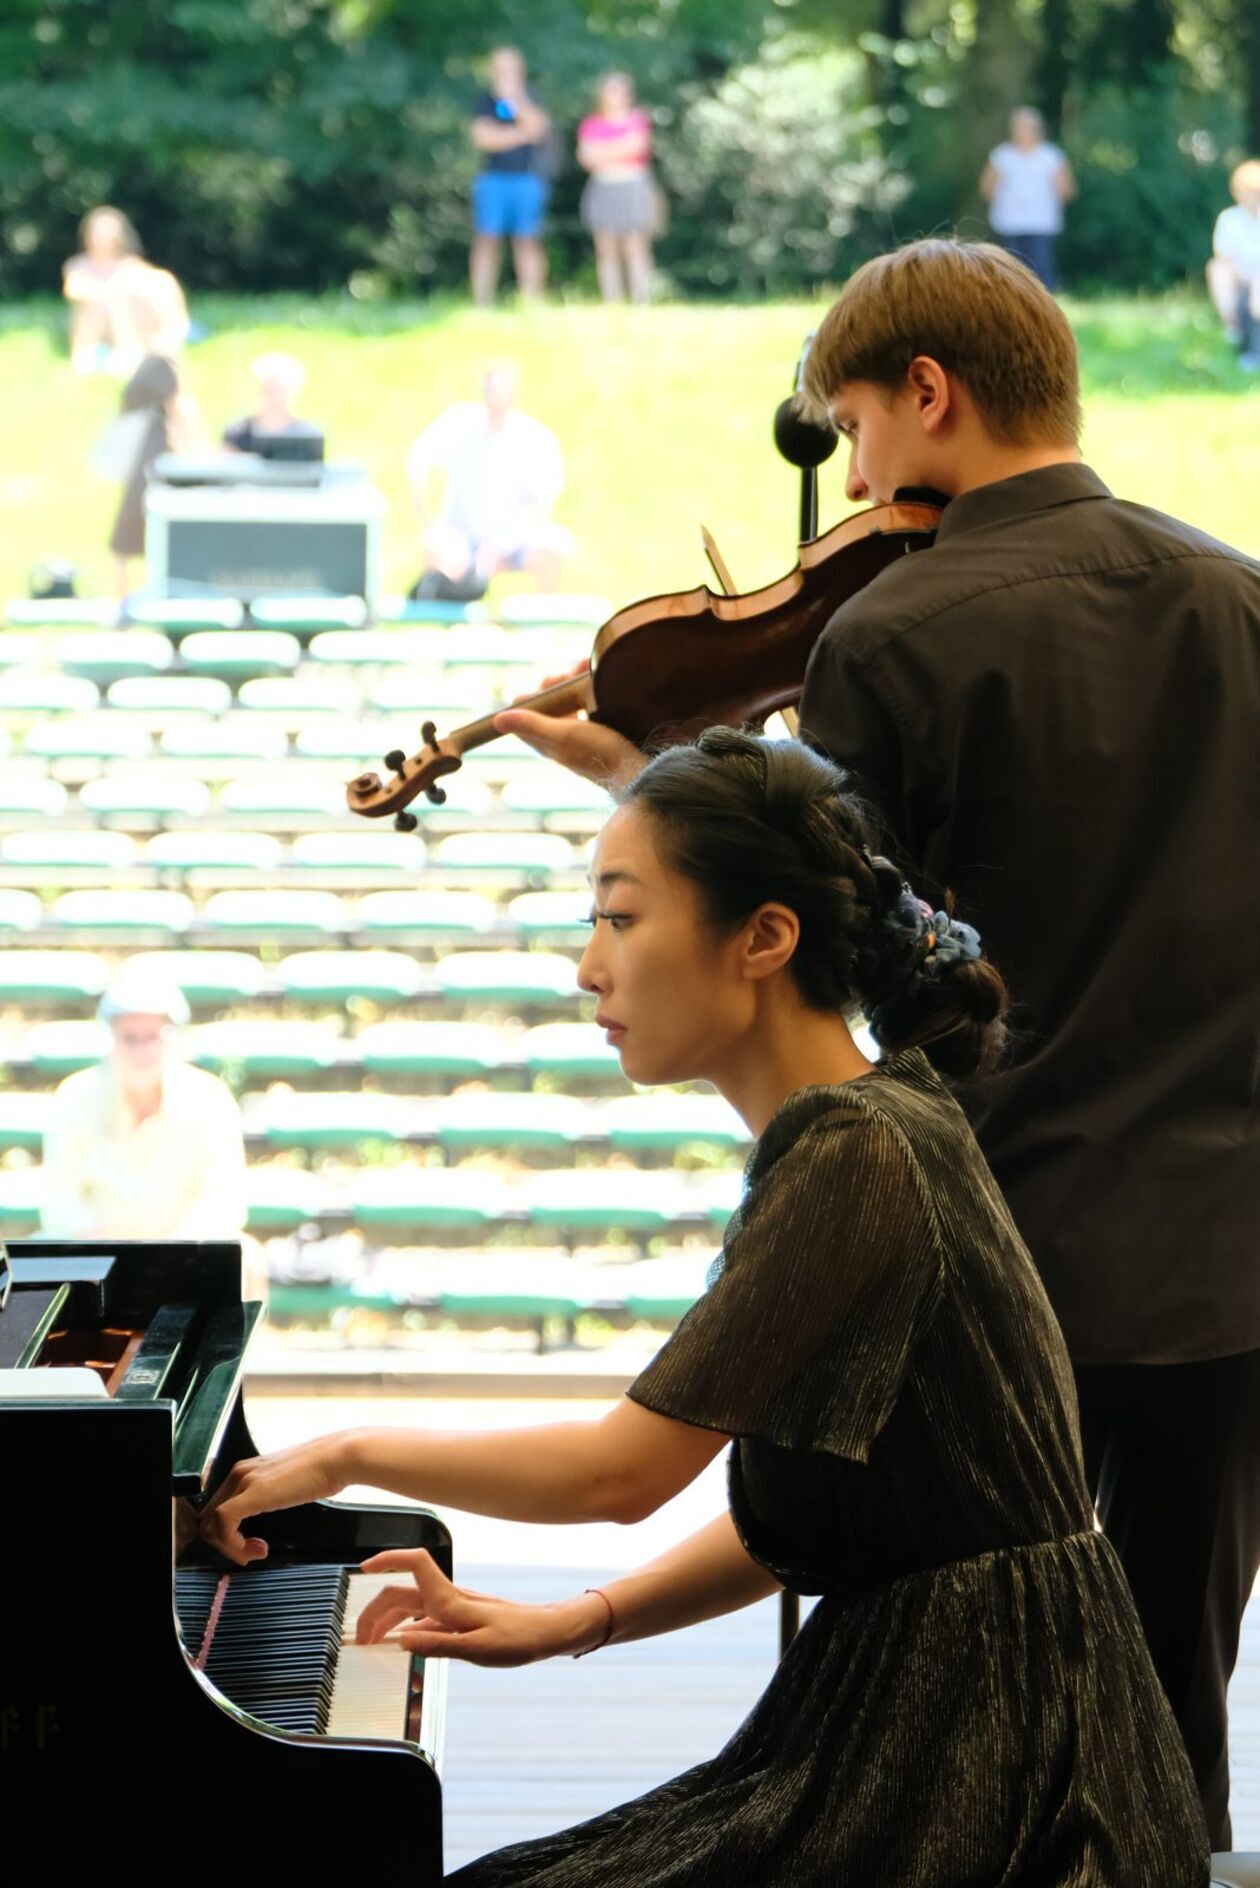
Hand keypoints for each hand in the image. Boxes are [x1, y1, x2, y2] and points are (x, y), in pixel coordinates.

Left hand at [199, 1433, 353, 1564]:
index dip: (227, 1535)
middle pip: (208, 1519)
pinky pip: (223, 1525)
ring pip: (210, 1524)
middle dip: (227, 1545)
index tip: (251, 1546)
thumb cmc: (321, 1471)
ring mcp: (244, 1481)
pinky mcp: (252, 1493)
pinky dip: (233, 1544)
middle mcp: (239, 1473)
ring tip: (257, 1552)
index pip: (216, 1510)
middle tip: (254, 1553)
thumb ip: (270, 1495)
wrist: (337, 1459)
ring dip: (230, 1548)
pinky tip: (255, 1548)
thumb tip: (266, 1514)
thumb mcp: (286, 1486)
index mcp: (245, 1471)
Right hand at [355, 1550, 608, 1666]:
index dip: (388, 1559)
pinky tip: (402, 1641)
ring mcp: (453, 1606)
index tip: (363, 1569)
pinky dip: (404, 1627)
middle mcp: (448, 1598)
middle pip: (401, 1592)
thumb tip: (401, 1642)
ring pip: (410, 1605)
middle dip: (374, 1609)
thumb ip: (438, 1645)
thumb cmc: (519, 1639)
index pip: (415, 1564)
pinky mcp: (459, 1617)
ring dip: (386, 1620)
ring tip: (372, 1642)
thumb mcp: (478, 1650)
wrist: (547, 1632)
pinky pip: (423, 1617)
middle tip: (359, 1636)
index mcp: (451, 1601)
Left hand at [495, 660, 644, 788]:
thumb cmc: (599, 754)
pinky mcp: (598, 733)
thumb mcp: (563, 735)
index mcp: (545, 740)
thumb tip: (497, 720)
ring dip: (575, 682)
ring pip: (568, 701)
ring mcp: (579, 736)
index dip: (537, 691)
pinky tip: (600, 684)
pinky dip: (590, 690)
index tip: (555, 681)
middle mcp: (559, 738)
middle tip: (577, 672)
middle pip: (548, 702)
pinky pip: (586, 705)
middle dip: (559, 682)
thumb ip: (532, 725)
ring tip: (590, 670)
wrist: (636, 771)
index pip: (526, 710)